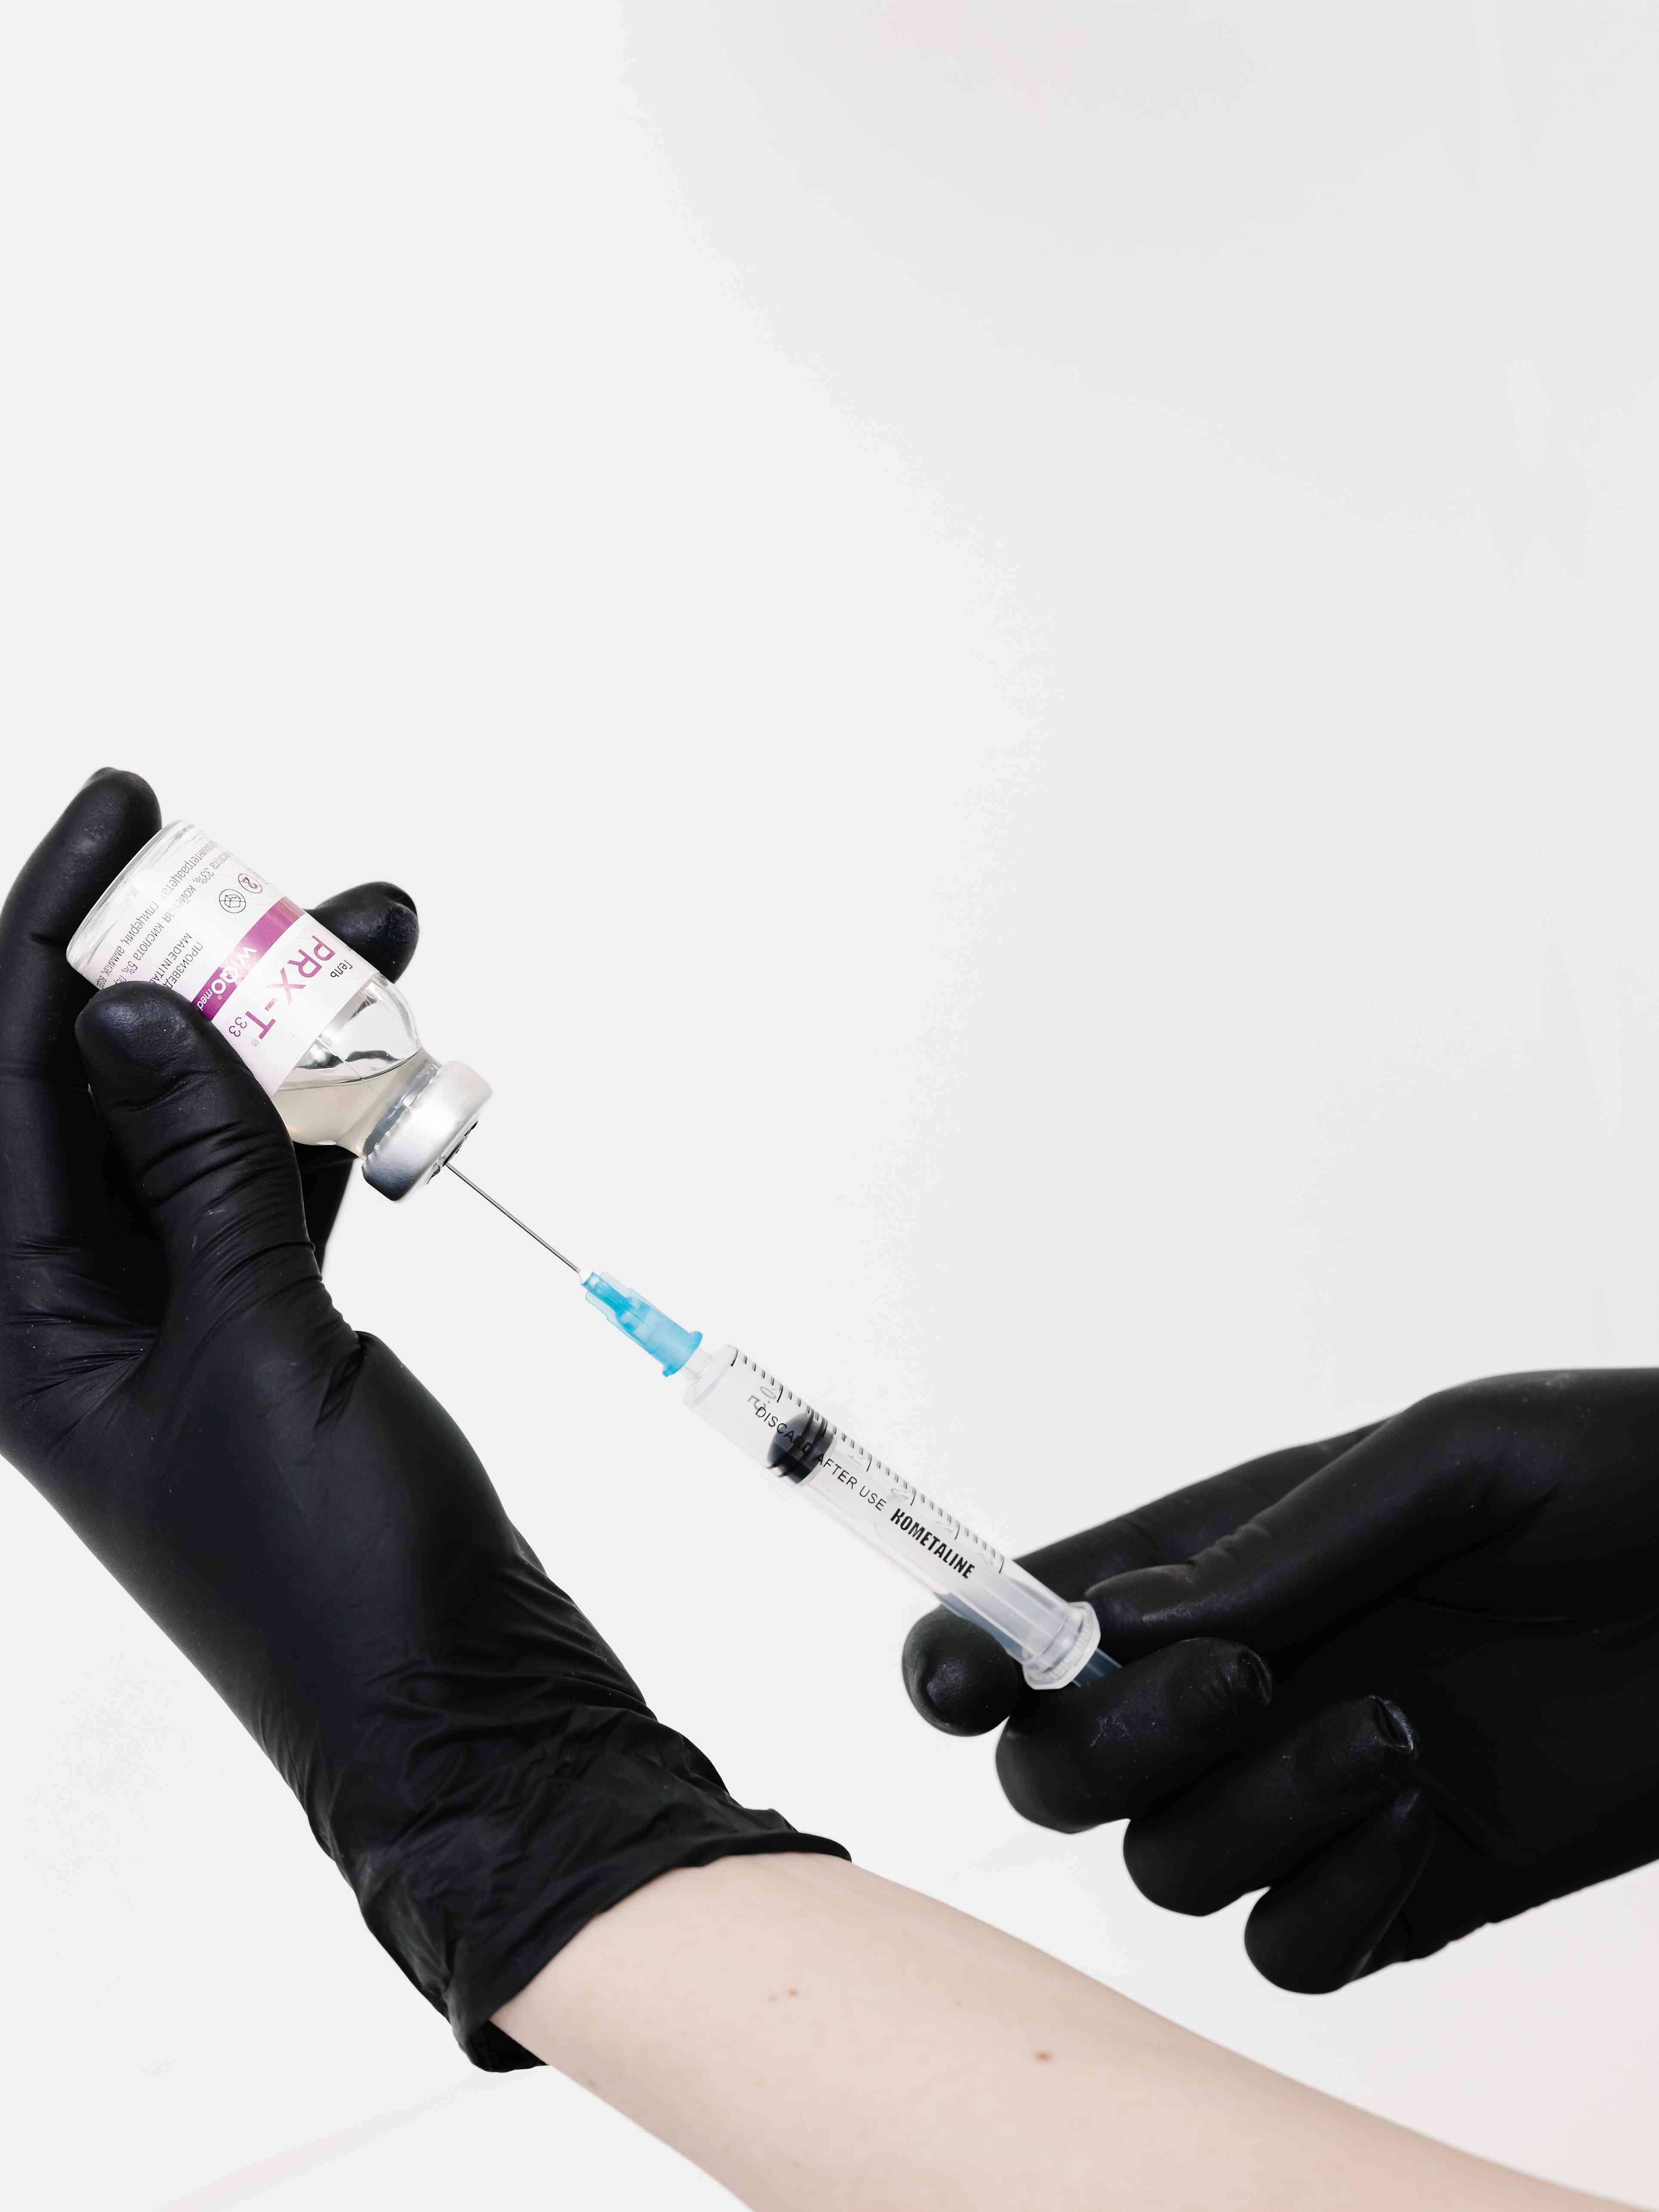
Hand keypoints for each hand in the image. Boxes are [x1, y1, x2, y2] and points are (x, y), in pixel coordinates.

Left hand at [0, 770, 839, 2065]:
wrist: (454, 1699)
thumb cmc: (330, 1572)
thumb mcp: (253, 1347)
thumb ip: (194, 1169)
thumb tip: (128, 1015)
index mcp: (24, 1324)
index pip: (7, 1082)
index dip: (53, 932)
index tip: (126, 816)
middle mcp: (83, 1306)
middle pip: (104, 1080)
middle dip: (187, 965)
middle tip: (265, 874)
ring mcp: (181, 1309)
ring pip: (207, 1115)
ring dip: (287, 1028)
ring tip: (377, 935)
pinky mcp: (270, 1320)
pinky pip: (281, 1175)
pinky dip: (339, 1113)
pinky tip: (402, 1057)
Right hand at [903, 1374, 1658, 1990]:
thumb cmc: (1628, 1476)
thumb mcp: (1451, 1458)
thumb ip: (1283, 1541)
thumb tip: (1119, 1618)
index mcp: (1230, 1564)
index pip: (1036, 1621)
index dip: (964, 1655)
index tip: (963, 1683)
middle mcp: (1247, 1684)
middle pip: (1062, 1769)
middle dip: (1109, 1742)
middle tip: (1241, 1678)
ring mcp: (1316, 1796)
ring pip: (1168, 1869)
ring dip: (1251, 1815)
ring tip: (1394, 1731)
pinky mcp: (1409, 1887)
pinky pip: (1290, 1951)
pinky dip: (1329, 1902)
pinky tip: (1422, 1813)